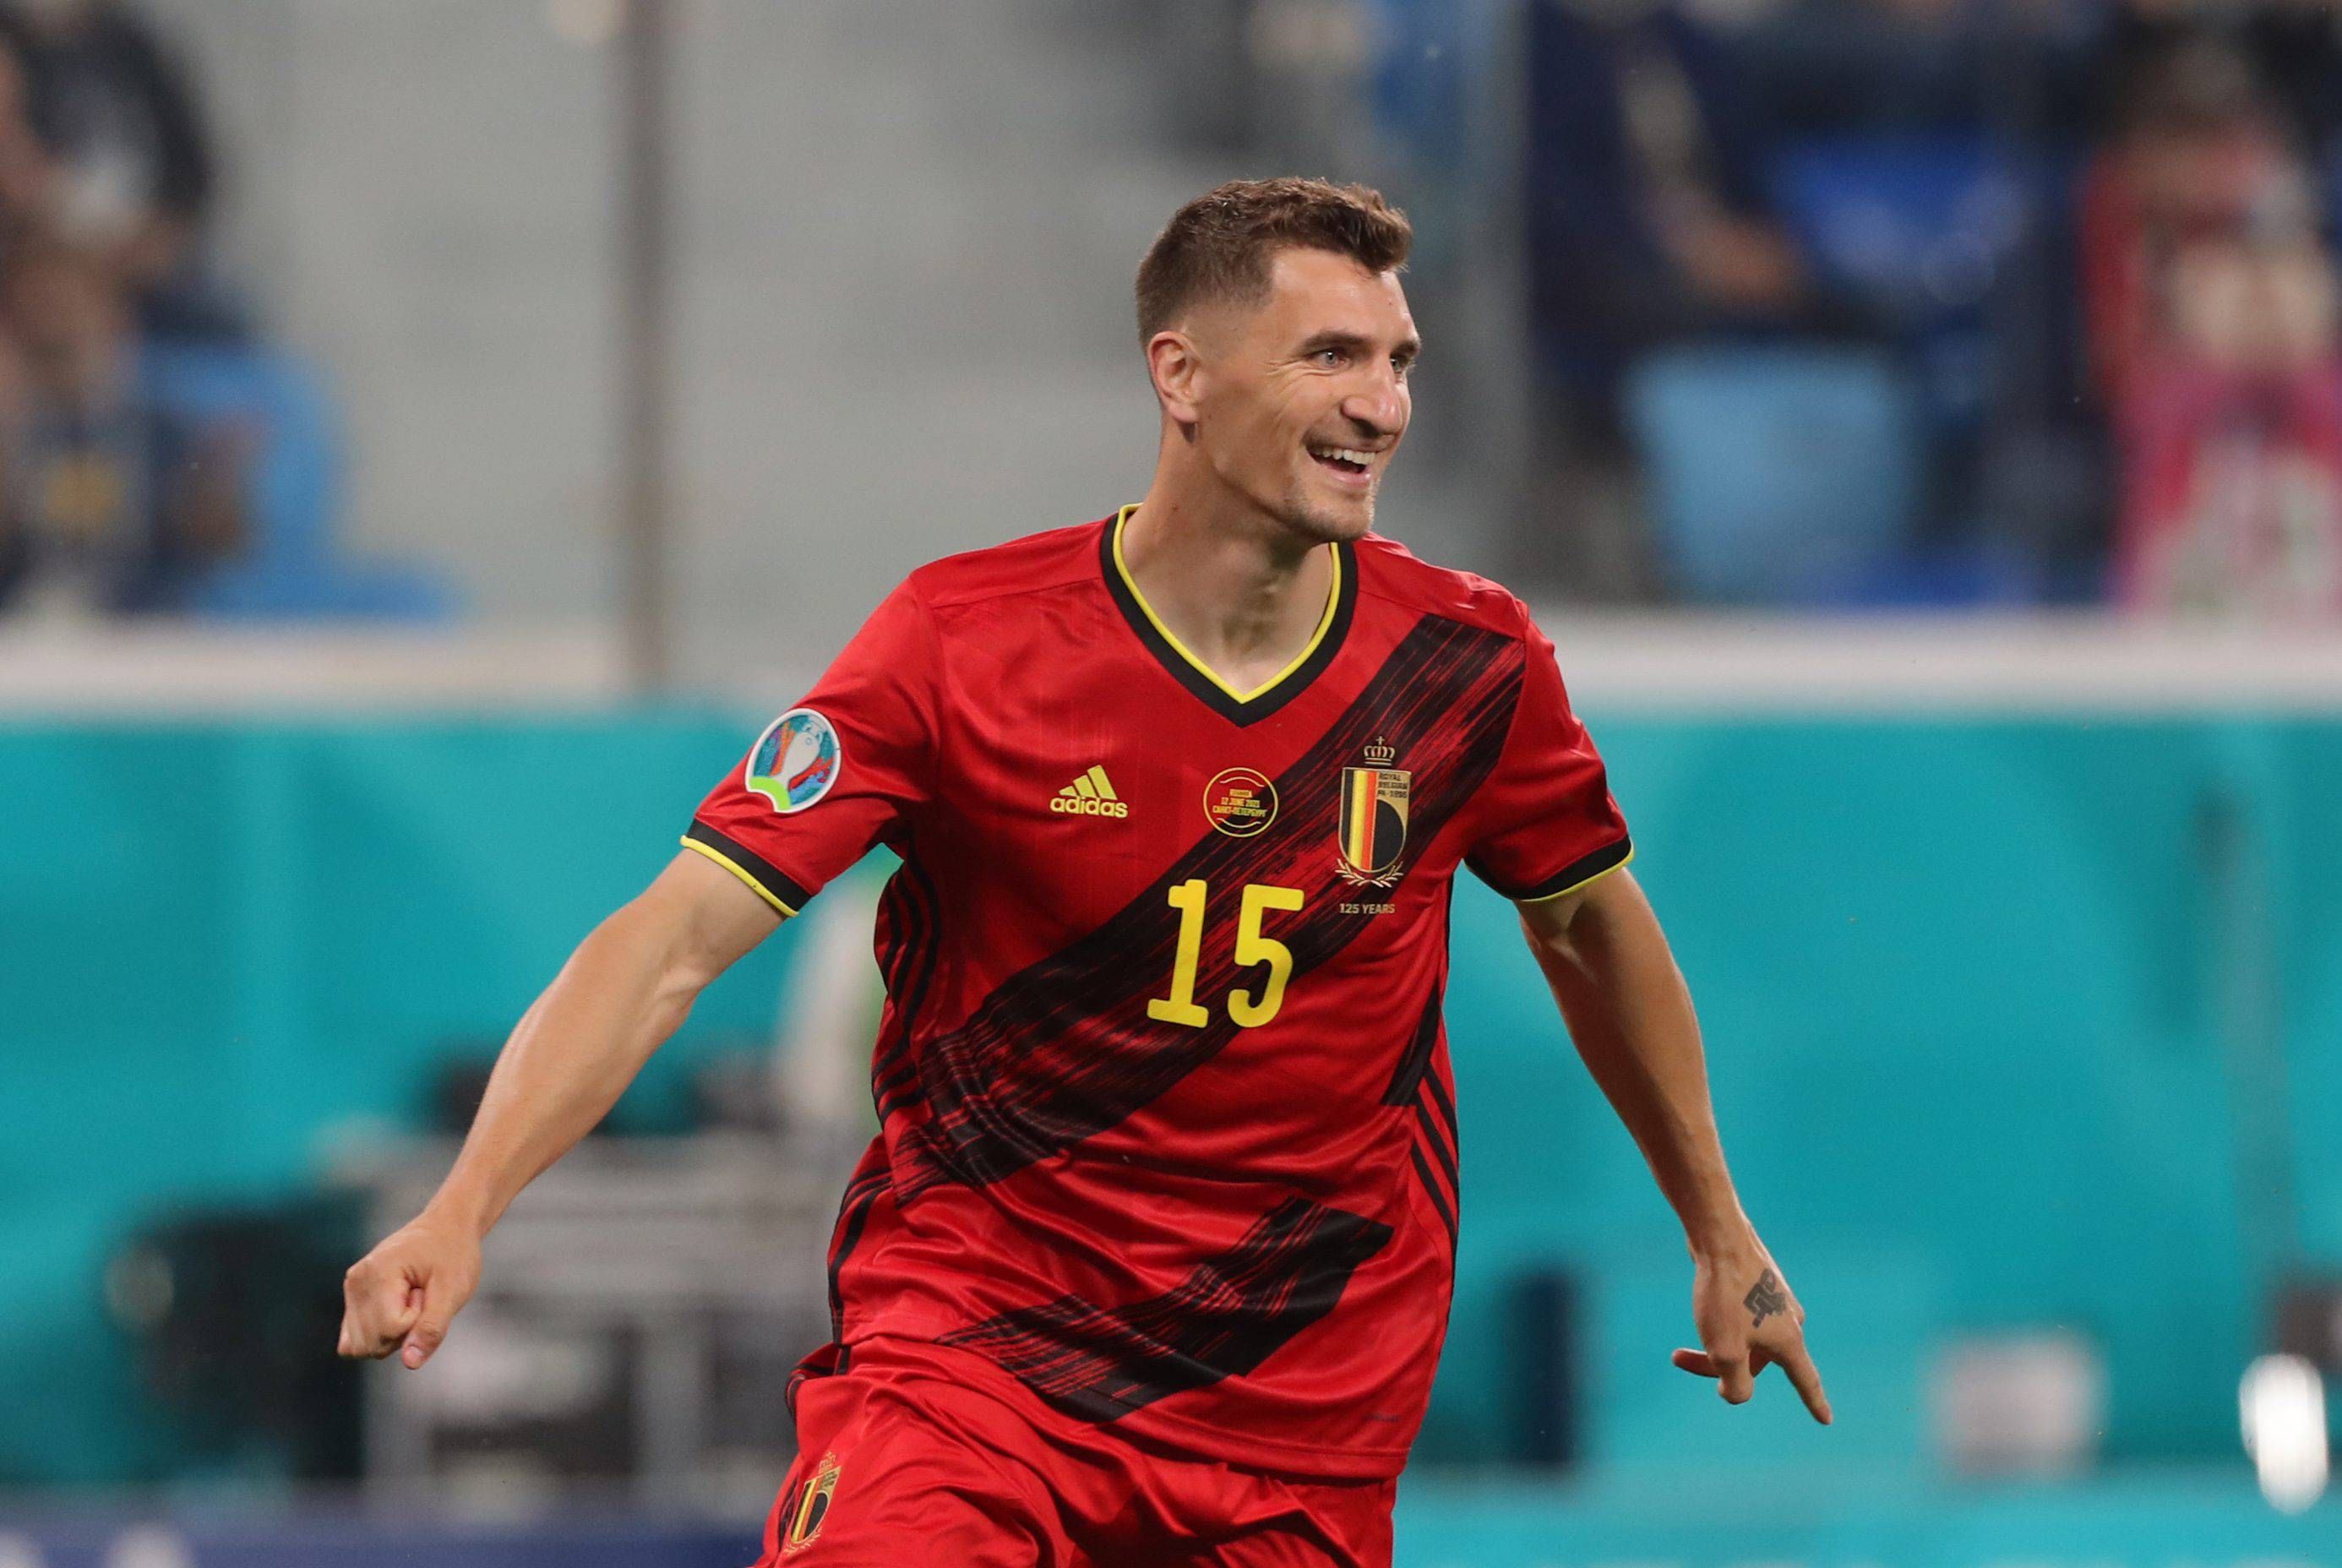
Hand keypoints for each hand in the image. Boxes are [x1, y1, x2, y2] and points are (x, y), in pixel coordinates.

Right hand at [337, 1208, 481, 1369]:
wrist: (446, 1228)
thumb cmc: (453, 1254)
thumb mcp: (454, 1290)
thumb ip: (432, 1328)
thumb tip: (410, 1363)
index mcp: (377, 1274)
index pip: (390, 1329)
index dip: (417, 1319)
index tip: (427, 1292)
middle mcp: (355, 1282)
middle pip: (372, 1343)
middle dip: (403, 1330)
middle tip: (421, 1296)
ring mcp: (351, 1291)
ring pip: (363, 1346)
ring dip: (392, 1333)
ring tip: (410, 1299)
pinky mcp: (353, 1299)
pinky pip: (355, 1340)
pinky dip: (380, 1334)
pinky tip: (398, 1308)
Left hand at [1671, 1241, 1830, 1422]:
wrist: (1719, 1236)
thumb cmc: (1724, 1296)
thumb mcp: (1725, 1353)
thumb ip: (1736, 1385)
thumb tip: (1735, 1392)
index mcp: (1789, 1341)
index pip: (1805, 1380)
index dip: (1814, 1403)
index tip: (1826, 1420)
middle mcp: (1789, 1320)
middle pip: (1756, 1361)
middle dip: (1719, 1366)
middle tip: (1679, 1358)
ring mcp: (1775, 1299)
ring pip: (1744, 1338)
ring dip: (1713, 1343)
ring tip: (1680, 1336)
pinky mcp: (1758, 1283)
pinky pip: (1740, 1316)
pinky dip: (1718, 1322)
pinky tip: (1704, 1303)